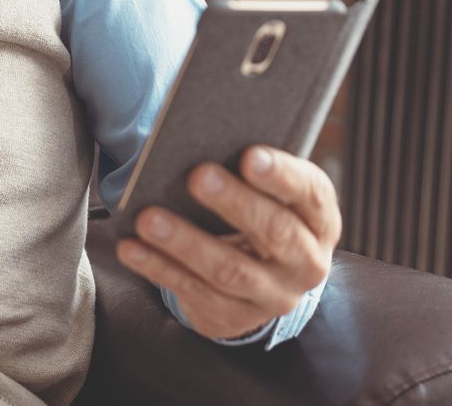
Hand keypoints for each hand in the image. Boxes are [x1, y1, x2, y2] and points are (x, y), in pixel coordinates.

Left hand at [116, 146, 339, 340]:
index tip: (249, 155)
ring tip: (148, 218)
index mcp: (320, 220)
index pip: (310, 194)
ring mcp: (272, 296)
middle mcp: (306, 263)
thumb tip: (203, 133)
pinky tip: (131, 247)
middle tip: (197, 175)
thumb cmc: (260, 213)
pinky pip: (194, 292)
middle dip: (234, 203)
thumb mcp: (270, 194)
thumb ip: (251, 170)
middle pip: (275, 232)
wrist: (262, 282)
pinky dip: (159, 268)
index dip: (281, 176)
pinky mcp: (234, 317)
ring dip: (185, 242)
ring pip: (229, 270)